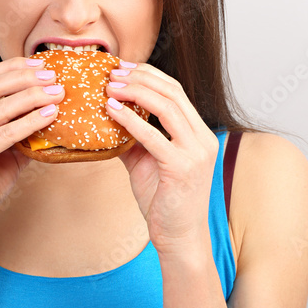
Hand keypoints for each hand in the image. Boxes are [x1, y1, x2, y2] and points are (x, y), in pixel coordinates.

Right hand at [0, 57, 65, 236]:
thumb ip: (17, 133)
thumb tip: (50, 115)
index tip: (40, 64)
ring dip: (33, 96)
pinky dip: (30, 121)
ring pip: (1, 107)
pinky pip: (6, 133)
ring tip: (58, 93)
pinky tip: (49, 116)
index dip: (13, 68)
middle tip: (53, 75)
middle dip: (26, 77)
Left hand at [104, 61, 219, 254]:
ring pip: (167, 107)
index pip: (176, 91)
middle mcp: (203, 138)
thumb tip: (104, 118)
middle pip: (172, 93)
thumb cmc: (164, 202)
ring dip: (134, 92)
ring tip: (109, 87)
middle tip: (112, 73)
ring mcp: (196, 152)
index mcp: (198, 134)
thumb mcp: (145, 162)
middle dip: (140, 78)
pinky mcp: (182, 168)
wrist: (179, 238)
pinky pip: (153, 136)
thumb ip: (132, 139)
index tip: (121, 69)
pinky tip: (111, 111)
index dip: (148, 75)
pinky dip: (130, 120)